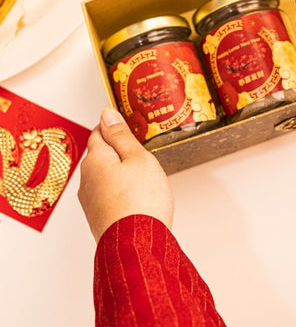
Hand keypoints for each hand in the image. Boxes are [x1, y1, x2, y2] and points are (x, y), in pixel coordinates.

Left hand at [78, 108, 173, 241]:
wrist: (136, 246)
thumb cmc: (140, 202)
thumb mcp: (138, 157)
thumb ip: (121, 135)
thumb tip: (107, 115)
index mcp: (95, 159)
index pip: (99, 132)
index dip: (114, 126)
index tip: (127, 124)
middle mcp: (87, 179)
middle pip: (100, 154)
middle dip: (117, 150)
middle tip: (140, 149)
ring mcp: (91, 201)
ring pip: (103, 175)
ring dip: (119, 171)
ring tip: (143, 175)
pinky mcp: (98, 217)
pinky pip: (107, 194)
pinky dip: (120, 190)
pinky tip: (137, 195)